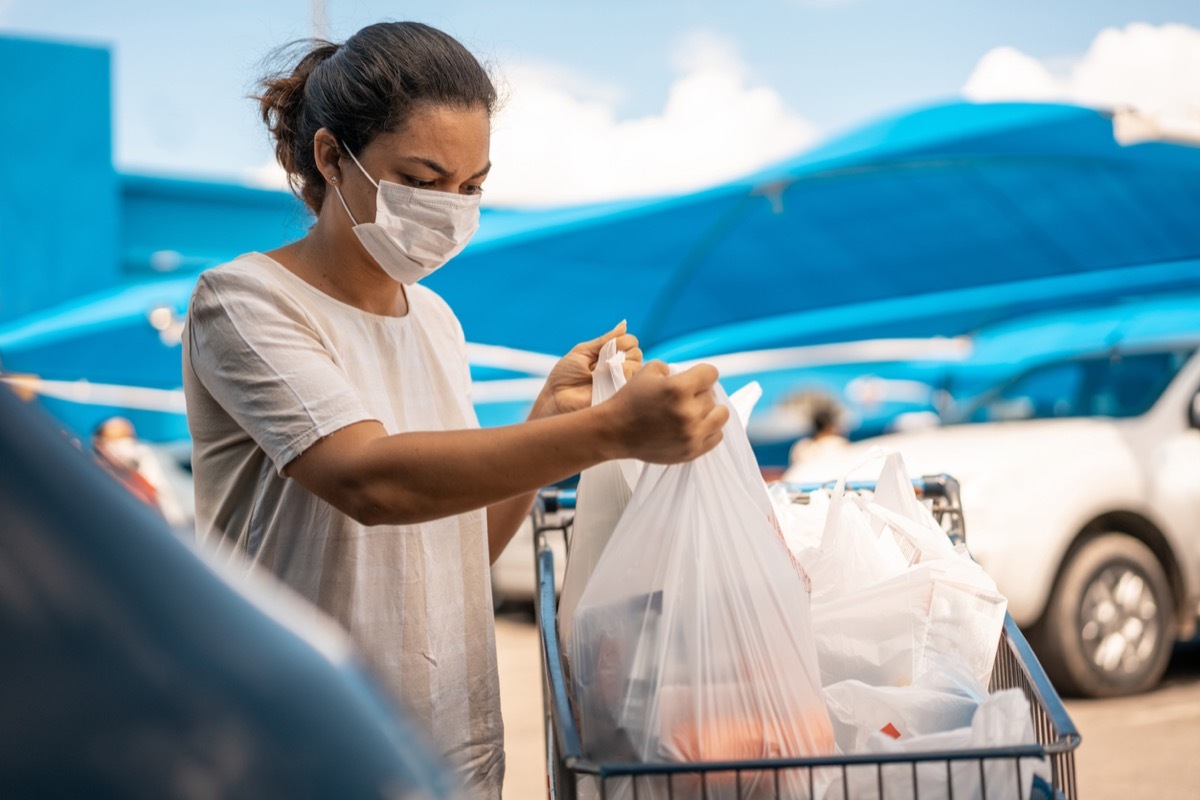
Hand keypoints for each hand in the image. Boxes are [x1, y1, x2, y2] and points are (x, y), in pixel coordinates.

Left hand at [529, 321, 643, 418]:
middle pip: (637, 354)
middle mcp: (618, 371)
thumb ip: (605, 340)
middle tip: (606, 359)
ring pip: (638, 367)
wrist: (555, 399)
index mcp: (609, 358)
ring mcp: (621, 385)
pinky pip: (632, 382)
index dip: (623, 341)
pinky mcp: (620, 398)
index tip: (609, 345)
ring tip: (604, 369)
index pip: (630, 343)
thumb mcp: (583, 352)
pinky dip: (624, 374)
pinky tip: (609, 377)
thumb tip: (624, 325)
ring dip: (624, 363)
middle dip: (624, 351)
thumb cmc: (564, 377)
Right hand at [602, 361, 728, 463]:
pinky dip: (709, 429)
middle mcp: (688, 412)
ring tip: (696, 411)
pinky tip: (695, 426)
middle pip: (714, 395)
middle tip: (686, 398)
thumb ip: (673, 369)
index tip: (694, 379)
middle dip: (701, 393)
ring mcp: (691, 434)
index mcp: (678, 388)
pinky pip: (717, 436)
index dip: (702, 374)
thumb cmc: (630, 400)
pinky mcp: (691, 451)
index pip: (711, 373)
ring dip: (711, 411)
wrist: (614, 432)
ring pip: (721, 416)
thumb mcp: (648, 371)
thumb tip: (693, 377)